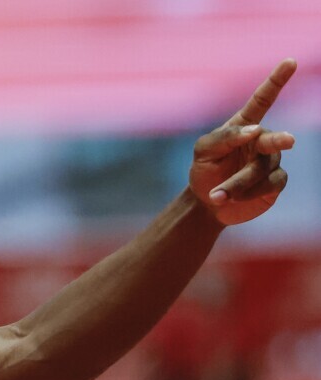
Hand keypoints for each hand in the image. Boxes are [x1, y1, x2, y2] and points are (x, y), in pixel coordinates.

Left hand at [189, 59, 297, 225]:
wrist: (207, 203)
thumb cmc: (206, 170)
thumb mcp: (204, 152)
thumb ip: (224, 137)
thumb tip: (254, 130)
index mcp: (245, 125)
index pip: (263, 100)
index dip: (276, 81)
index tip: (290, 61)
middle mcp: (262, 140)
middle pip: (273, 139)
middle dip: (278, 140)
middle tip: (288, 141)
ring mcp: (271, 161)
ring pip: (262, 169)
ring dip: (237, 183)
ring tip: (217, 195)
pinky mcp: (275, 183)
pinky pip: (268, 185)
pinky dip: (247, 193)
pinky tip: (231, 199)